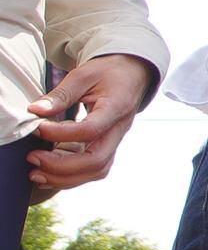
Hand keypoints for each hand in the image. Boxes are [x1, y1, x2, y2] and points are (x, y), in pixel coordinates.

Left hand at [25, 51, 157, 192]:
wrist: (132, 74)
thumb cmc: (109, 72)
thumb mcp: (84, 75)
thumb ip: (60, 94)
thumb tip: (35, 111)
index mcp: (116, 108)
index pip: (90, 130)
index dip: (61, 133)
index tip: (38, 128)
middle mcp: (118, 131)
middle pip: (96, 161)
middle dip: (61, 167)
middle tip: (32, 158)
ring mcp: (114, 142)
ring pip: (95, 171)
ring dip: (64, 177)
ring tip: (36, 172)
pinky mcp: (107, 147)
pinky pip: (91, 169)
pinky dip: (69, 176)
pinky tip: (47, 171)